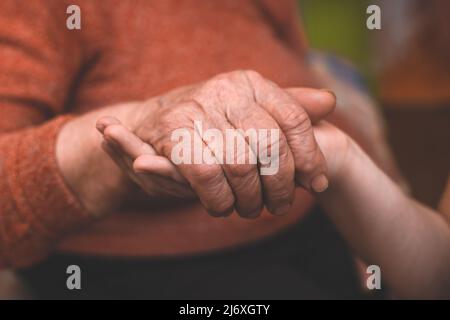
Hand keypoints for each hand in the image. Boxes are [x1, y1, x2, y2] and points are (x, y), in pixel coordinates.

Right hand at [99, 70, 335, 217]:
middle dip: (280, 186)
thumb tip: (329, 103)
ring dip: (249, 199)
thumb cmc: (208, 129)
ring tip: (249, 208)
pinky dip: (220, 201)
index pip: (294, 119)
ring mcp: (196, 110)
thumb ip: (287, 109)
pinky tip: (222, 206)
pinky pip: (210, 178)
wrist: (145, 129)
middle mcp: (225, 90)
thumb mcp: (248, 114)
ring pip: (242, 166)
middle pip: (271, 146)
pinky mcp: (172, 136)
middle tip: (279, 206)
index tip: (317, 185)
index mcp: (249, 82)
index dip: (310, 157)